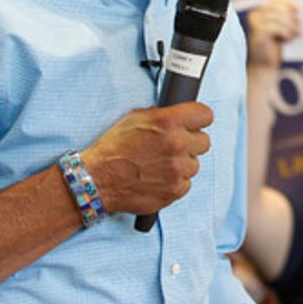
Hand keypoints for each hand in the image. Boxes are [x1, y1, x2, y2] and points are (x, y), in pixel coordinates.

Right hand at [81, 102, 213, 214]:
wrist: (97, 180)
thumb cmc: (112, 148)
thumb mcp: (134, 118)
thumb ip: (162, 114)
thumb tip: (180, 114)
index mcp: (168, 122)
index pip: (205, 115)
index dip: (198, 119)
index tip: (194, 124)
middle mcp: (176, 144)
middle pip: (204, 141)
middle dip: (190, 143)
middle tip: (172, 146)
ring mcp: (177, 169)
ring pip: (195, 163)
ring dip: (182, 163)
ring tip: (159, 164)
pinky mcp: (175, 189)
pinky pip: (186, 182)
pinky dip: (175, 181)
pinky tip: (158, 177)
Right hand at [246, 0, 300, 69]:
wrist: (264, 65)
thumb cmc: (273, 47)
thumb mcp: (281, 28)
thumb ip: (286, 17)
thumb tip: (297, 7)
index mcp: (261, 12)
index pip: (276, 0)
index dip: (289, 2)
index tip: (298, 8)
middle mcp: (256, 15)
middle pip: (279, 8)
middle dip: (292, 17)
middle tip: (299, 27)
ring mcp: (256, 24)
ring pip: (279, 17)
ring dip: (291, 27)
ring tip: (295, 35)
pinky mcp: (258, 33)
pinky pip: (277, 27)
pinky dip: (286, 33)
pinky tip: (289, 40)